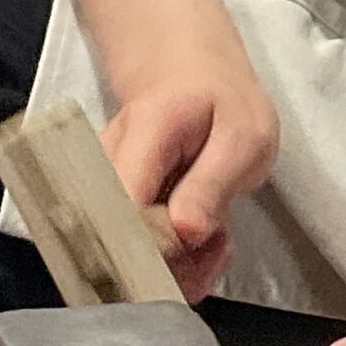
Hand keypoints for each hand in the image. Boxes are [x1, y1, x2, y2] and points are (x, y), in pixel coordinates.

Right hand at [100, 26, 278, 304]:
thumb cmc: (223, 105)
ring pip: (121, 252)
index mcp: (142, 133)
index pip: (124, 207)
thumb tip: (184, 233)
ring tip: (216, 242)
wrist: (193, 79)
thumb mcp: (245, 137)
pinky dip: (170, 261)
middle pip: (115, 239)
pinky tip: (200, 244)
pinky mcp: (107, 208)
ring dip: (174, 267)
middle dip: (170, 266)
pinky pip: (129, 251)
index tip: (199, 250)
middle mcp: (106, 162)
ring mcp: (100, 187)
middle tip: (217, 247)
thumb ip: (213, 186)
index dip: (156, 247)